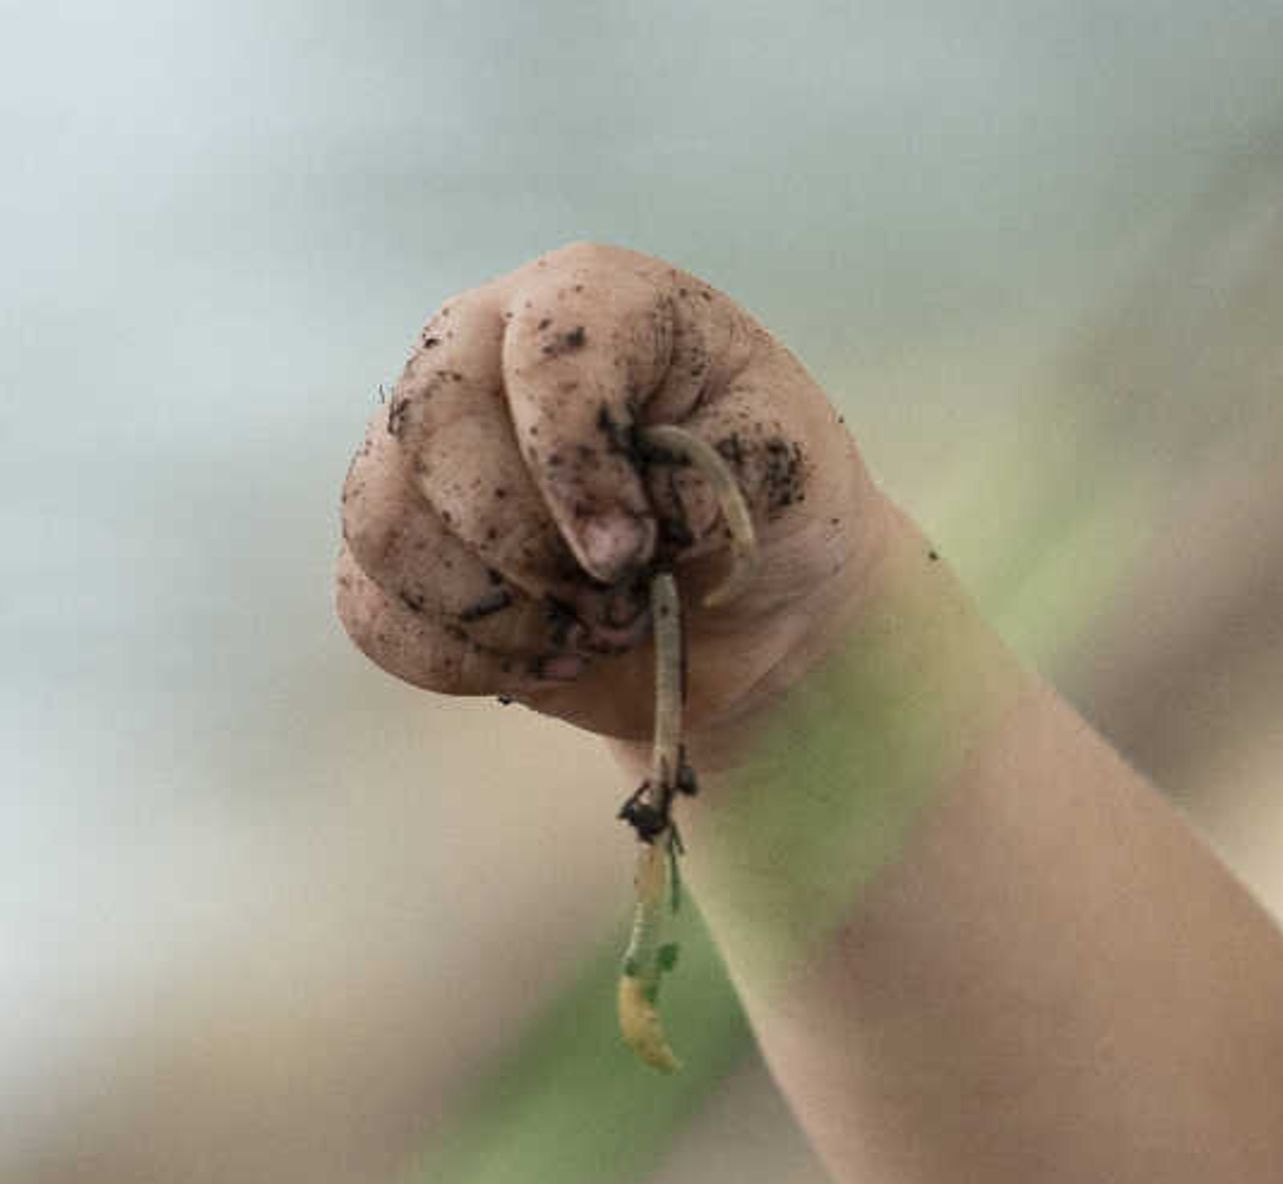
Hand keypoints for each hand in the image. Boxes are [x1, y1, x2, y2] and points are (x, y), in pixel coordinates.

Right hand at [334, 243, 895, 748]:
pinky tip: (541, 662)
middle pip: (431, 434)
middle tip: (622, 606)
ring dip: (496, 613)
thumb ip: (731, 462)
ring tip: (593, 634)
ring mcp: (424, 447)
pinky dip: (460, 658)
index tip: (631, 553)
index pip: (539, 353)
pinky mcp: (404, 545)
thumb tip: (646, 515)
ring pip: (385, 525)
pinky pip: (371, 607)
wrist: (755, 599)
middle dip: (530, 550)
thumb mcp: (791, 462)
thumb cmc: (770, 500)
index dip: (571, 461)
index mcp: (588, 301)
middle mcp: (480, 351)